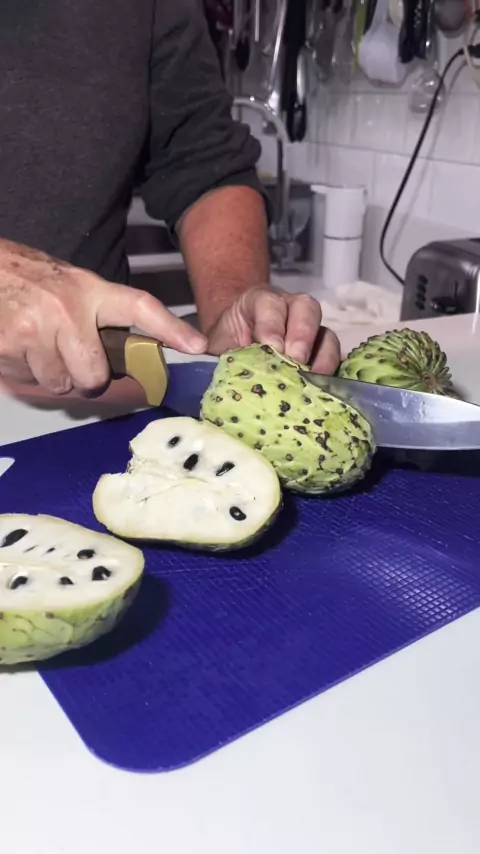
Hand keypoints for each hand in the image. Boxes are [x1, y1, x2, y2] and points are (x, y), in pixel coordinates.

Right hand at [0, 238, 206, 395]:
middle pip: (94, 376)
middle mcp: (66, 309)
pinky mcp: (9, 346)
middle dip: (85, 379)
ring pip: (59, 384)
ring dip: (50, 374)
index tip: (197, 345)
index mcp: (89, 290)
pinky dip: (23, 371)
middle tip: (72, 360)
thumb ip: (99, 317)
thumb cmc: (30, 280)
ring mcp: (36, 329)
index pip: (139, 307)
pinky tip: (17, 346)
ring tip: (36, 345)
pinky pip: (28, 382)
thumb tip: (130, 361)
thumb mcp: (71, 287)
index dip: (170, 328)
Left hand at [206, 285, 340, 374]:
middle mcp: (290, 309)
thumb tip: (199, 357)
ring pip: (326, 332)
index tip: (270, 349)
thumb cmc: (227, 344)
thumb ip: (211, 350)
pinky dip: (330, 372)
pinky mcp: (321, 351)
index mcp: (260, 301)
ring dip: (322, 357)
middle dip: (302, 336)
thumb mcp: (215, 344)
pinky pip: (334, 358)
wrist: (238, 346)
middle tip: (295, 362)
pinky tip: (322, 389)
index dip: (271, 326)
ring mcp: (310, 330)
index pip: (270, 304)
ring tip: (313, 380)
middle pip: (306, 309)